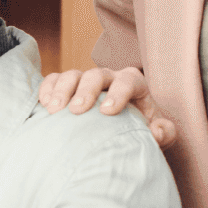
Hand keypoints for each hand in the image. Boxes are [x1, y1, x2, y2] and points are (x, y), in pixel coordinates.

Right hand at [37, 66, 173, 147]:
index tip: (107, 112)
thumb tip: (157, 130)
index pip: (127, 81)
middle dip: (86, 91)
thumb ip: (164, 132)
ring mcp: (85, 81)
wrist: (118, 133)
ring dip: (62, 90)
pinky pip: (54, 79)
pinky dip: (47, 88)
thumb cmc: (139, 130)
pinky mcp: (65, 87)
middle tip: (76, 111)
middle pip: (96, 75)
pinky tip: (43, 105)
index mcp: (133, 84)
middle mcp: (108, 78)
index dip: (118, 93)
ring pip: (72, 75)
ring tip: (54, 110)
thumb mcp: (156, 133)